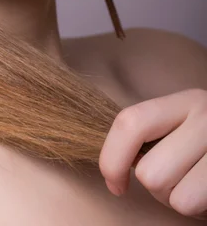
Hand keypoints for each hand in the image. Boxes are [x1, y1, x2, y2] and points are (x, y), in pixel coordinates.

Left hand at [99, 89, 206, 219]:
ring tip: (196, 185)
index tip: (115, 183)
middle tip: (177, 180)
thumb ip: (153, 134)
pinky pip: (191, 203)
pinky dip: (198, 208)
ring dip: (179, 200)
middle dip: (157, 187)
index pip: (131, 122)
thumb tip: (112, 165)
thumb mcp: (184, 129)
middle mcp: (206, 115)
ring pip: (172, 194)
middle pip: (150, 170)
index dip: (112, 158)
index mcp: (186, 101)